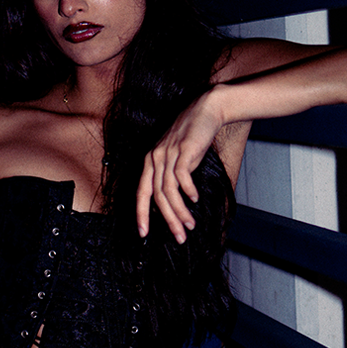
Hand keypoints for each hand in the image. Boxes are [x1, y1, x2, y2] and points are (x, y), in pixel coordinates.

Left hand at [137, 88, 225, 242]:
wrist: (205, 111)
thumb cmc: (192, 138)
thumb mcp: (176, 158)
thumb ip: (170, 178)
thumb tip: (173, 203)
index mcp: (150, 163)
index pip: (141, 193)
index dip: (141, 214)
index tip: (143, 232)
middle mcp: (155, 159)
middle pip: (157, 197)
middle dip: (167, 220)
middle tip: (179, 237)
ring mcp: (168, 154)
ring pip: (169, 191)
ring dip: (180, 211)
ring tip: (190, 224)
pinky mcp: (183, 150)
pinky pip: (182, 177)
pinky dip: (188, 191)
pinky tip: (195, 199)